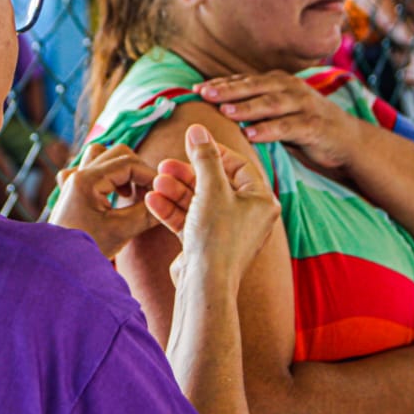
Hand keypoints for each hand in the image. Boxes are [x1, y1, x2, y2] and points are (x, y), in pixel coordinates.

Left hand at [48, 143, 158, 258]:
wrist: (58, 269)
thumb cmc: (87, 251)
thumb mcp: (121, 232)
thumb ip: (147, 214)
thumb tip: (170, 202)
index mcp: (87, 181)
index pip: (129, 163)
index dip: (150, 175)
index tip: (163, 191)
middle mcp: (77, 175)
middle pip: (117, 154)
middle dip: (138, 170)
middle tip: (149, 193)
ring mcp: (72, 181)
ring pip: (100, 155)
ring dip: (119, 168)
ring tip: (128, 193)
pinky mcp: (70, 191)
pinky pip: (85, 168)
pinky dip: (102, 174)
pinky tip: (109, 195)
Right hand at [144, 124, 280, 286]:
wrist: (205, 285)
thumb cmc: (217, 237)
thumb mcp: (211, 189)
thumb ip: (204, 157)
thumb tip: (197, 128)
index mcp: (261, 201)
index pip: (238, 166)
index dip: (213, 152)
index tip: (191, 143)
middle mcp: (248, 216)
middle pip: (215, 183)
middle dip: (187, 174)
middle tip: (165, 164)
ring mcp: (227, 231)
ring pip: (199, 202)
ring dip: (175, 191)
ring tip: (156, 182)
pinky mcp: (207, 244)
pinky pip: (190, 220)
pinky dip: (172, 210)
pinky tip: (152, 201)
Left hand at [194, 71, 363, 171]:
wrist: (346, 139)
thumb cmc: (304, 125)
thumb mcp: (277, 112)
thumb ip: (254, 107)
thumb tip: (218, 107)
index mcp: (277, 83)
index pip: (244, 81)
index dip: (220, 84)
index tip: (196, 90)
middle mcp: (290, 88)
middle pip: (254, 87)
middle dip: (227, 90)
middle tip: (204, 94)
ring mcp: (303, 105)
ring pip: (270, 104)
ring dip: (246, 107)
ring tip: (225, 112)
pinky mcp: (314, 125)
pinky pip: (287, 126)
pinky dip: (268, 130)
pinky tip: (251, 135)